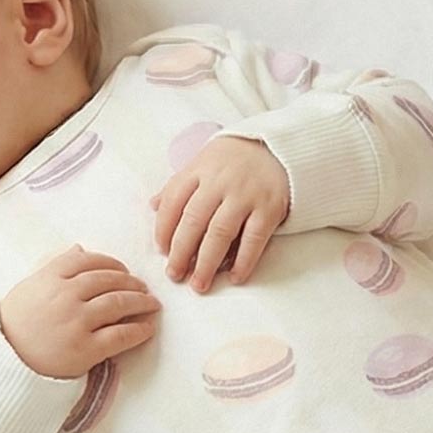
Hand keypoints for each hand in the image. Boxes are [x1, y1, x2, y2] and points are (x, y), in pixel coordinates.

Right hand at [0, 246, 160, 378]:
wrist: (4, 363)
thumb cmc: (14, 326)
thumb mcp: (27, 288)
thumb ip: (53, 267)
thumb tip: (79, 248)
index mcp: (49, 277)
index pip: (88, 260)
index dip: (111, 263)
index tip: (122, 269)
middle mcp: (65, 295)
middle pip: (108, 280)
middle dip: (131, 282)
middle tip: (142, 287)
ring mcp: (76, 322)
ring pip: (118, 304)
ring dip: (140, 302)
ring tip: (151, 304)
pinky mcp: (86, 349)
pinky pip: (121, 336)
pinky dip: (139, 330)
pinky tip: (148, 328)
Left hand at [149, 135, 289, 292]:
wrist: (279, 147)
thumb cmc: (235, 160)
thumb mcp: (203, 162)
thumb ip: (179, 185)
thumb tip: (153, 206)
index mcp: (200, 170)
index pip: (174, 201)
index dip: (164, 229)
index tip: (162, 251)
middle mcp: (220, 182)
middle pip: (194, 220)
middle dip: (181, 252)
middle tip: (174, 275)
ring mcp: (246, 195)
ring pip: (220, 233)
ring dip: (207, 263)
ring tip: (198, 285)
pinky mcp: (270, 208)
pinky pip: (254, 239)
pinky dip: (243, 260)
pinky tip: (234, 277)